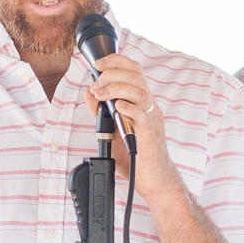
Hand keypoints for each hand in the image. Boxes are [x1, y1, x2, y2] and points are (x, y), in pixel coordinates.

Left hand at [84, 53, 178, 203]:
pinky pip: (144, 117)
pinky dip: (130, 108)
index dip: (116, 61)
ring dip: (117, 89)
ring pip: (141, 93)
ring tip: (102, 95)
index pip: (134, 71)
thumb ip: (100, 111)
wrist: (154, 181)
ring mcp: (152, 122)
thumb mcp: (112, 130)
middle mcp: (149, 108)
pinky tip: (118, 107)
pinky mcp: (150, 137)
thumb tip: (89, 92)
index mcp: (142, 103)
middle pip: (137, 77)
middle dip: (112, 75)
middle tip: (96, 86)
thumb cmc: (135, 157)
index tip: (98, 64)